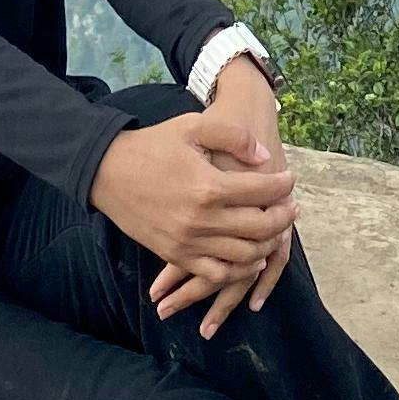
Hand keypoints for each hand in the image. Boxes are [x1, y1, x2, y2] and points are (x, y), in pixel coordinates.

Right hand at [139, 61, 292, 339]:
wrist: (107, 172)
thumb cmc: (153, 145)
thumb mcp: (193, 126)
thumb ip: (233, 137)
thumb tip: (264, 158)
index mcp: (209, 186)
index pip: (261, 191)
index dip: (282, 185)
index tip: (289, 179)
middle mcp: (202, 220)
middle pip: (259, 228)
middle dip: (282, 218)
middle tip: (291, 207)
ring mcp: (188, 242)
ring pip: (244, 256)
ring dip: (266, 244)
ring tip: (275, 231)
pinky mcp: (176, 255)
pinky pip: (217, 273)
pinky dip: (240, 270)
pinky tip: (251, 257)